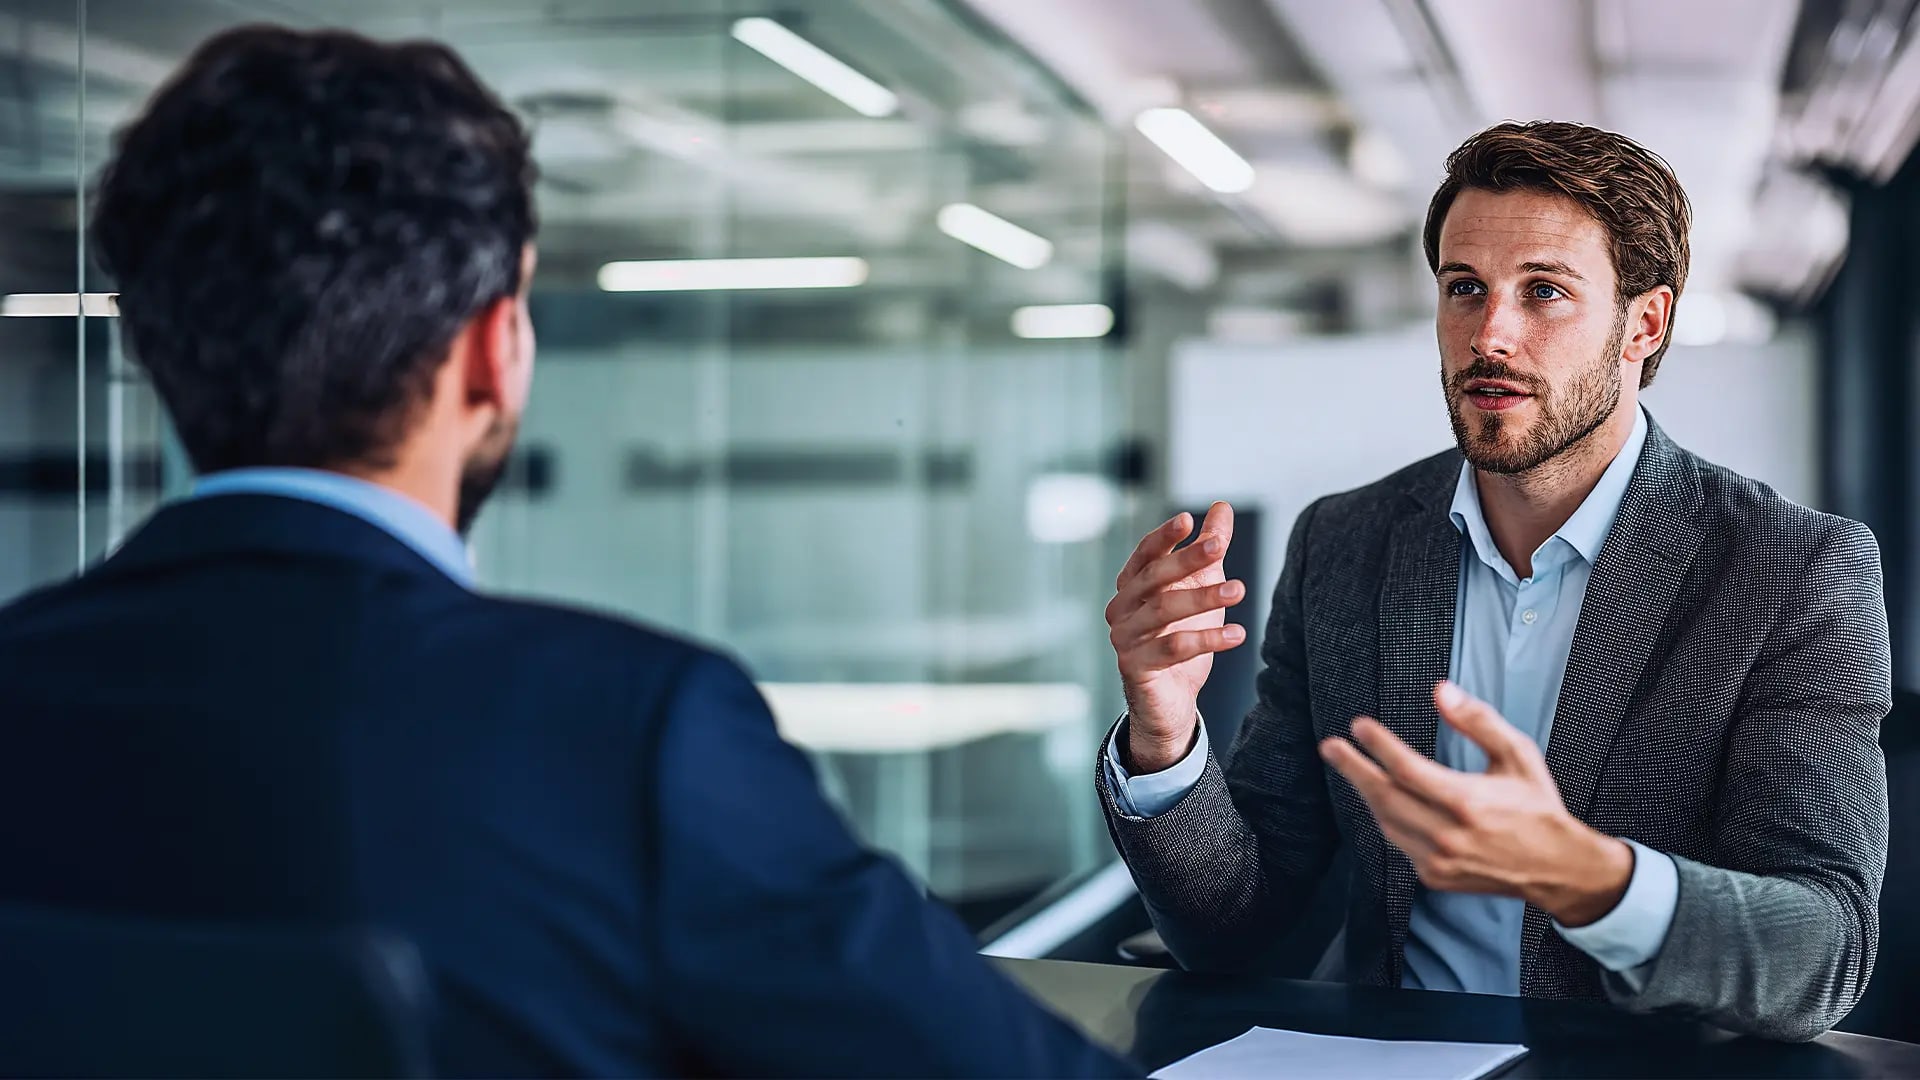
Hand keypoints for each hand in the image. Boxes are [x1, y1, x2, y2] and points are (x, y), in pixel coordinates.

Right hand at [1106, 502, 1245, 773]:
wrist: (1172, 699)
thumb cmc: (1182, 636)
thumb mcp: (1200, 588)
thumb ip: (1208, 549)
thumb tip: (1221, 507)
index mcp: (1131, 586)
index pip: (1145, 555)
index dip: (1164, 537)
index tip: (1188, 519)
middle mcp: (1121, 608)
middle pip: (1154, 578)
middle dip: (1187, 560)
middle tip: (1219, 548)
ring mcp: (1124, 638)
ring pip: (1164, 611)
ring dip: (1203, 598)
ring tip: (1240, 590)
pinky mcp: (1135, 666)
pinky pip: (1173, 648)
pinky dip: (1207, 639)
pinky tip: (1237, 634)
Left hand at [1317, 681, 1632, 926]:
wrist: (1557, 868)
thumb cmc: (1538, 807)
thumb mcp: (1518, 755)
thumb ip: (1478, 721)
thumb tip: (1442, 691)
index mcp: (1468, 803)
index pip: (1407, 769)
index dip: (1378, 745)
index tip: (1360, 726)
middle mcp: (1448, 835)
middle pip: (1384, 797)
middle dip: (1353, 768)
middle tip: (1330, 746)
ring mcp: (1438, 860)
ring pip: (1386, 822)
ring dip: (1366, 792)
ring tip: (1350, 766)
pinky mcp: (1435, 876)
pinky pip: (1398, 842)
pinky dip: (1386, 817)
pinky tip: (1380, 798)